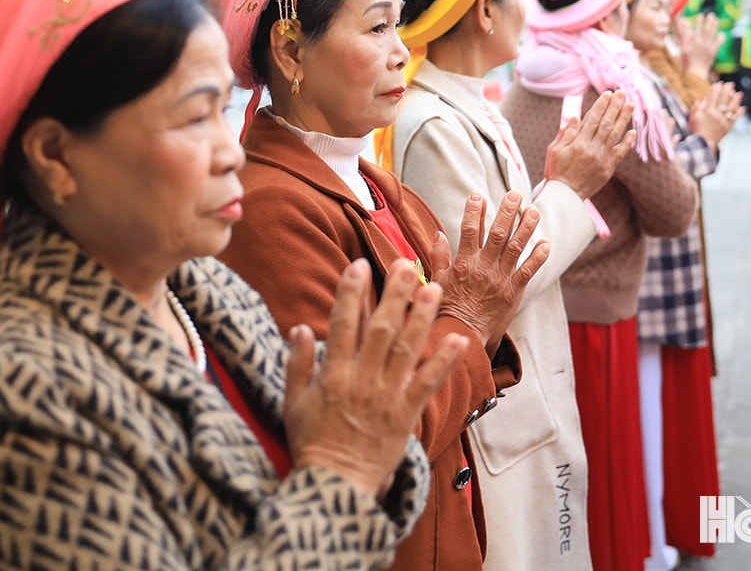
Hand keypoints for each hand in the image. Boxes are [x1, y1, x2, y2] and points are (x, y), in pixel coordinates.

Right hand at [284, 259, 467, 499]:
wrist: (335, 486)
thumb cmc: (312, 442)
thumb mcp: (293, 402)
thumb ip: (297, 363)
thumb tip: (300, 327)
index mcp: (334, 375)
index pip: (343, 324)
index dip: (351, 293)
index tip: (359, 265)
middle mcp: (363, 380)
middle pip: (382, 330)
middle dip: (394, 294)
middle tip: (406, 265)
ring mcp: (387, 397)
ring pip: (408, 350)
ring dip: (422, 317)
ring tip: (434, 288)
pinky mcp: (407, 415)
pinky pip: (428, 384)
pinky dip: (444, 361)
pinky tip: (458, 339)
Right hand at [429, 192, 547, 354]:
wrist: (464, 334)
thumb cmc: (449, 307)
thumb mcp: (438, 280)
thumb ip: (439, 256)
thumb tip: (438, 233)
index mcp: (464, 263)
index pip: (470, 231)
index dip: (475, 211)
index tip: (478, 195)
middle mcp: (483, 268)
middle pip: (498, 234)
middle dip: (507, 212)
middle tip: (515, 195)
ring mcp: (500, 279)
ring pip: (516, 248)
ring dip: (526, 228)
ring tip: (533, 211)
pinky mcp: (513, 292)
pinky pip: (528, 271)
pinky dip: (538, 257)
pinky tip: (546, 244)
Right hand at [543, 89, 636, 197]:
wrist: (565, 196)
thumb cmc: (557, 171)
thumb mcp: (554, 150)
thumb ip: (566, 134)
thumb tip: (576, 117)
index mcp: (578, 143)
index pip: (592, 120)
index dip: (601, 106)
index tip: (607, 94)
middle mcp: (592, 149)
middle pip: (606, 124)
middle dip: (614, 107)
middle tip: (621, 93)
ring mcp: (602, 159)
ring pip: (615, 135)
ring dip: (624, 119)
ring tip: (630, 105)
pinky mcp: (608, 169)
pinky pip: (620, 153)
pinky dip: (627, 142)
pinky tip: (633, 130)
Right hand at [675, 13, 722, 78]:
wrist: (695, 72)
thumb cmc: (687, 61)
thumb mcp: (682, 47)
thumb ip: (683, 34)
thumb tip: (682, 22)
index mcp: (690, 41)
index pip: (695, 28)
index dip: (698, 21)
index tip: (701, 15)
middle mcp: (699, 42)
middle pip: (704, 28)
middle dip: (707, 21)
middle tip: (711, 15)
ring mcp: (707, 46)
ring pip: (711, 33)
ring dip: (714, 25)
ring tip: (716, 19)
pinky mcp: (713, 51)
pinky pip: (719, 42)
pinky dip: (721, 37)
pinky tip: (721, 34)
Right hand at [688, 81, 744, 146]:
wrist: (703, 144)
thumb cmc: (696, 130)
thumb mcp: (692, 117)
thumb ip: (696, 107)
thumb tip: (702, 99)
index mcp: (707, 111)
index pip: (713, 97)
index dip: (716, 89)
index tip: (719, 83)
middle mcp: (717, 115)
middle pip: (723, 100)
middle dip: (727, 91)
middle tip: (731, 84)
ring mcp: (723, 121)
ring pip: (731, 108)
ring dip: (736, 100)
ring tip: (740, 93)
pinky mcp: (728, 127)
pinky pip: (735, 118)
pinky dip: (740, 113)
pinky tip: (743, 107)